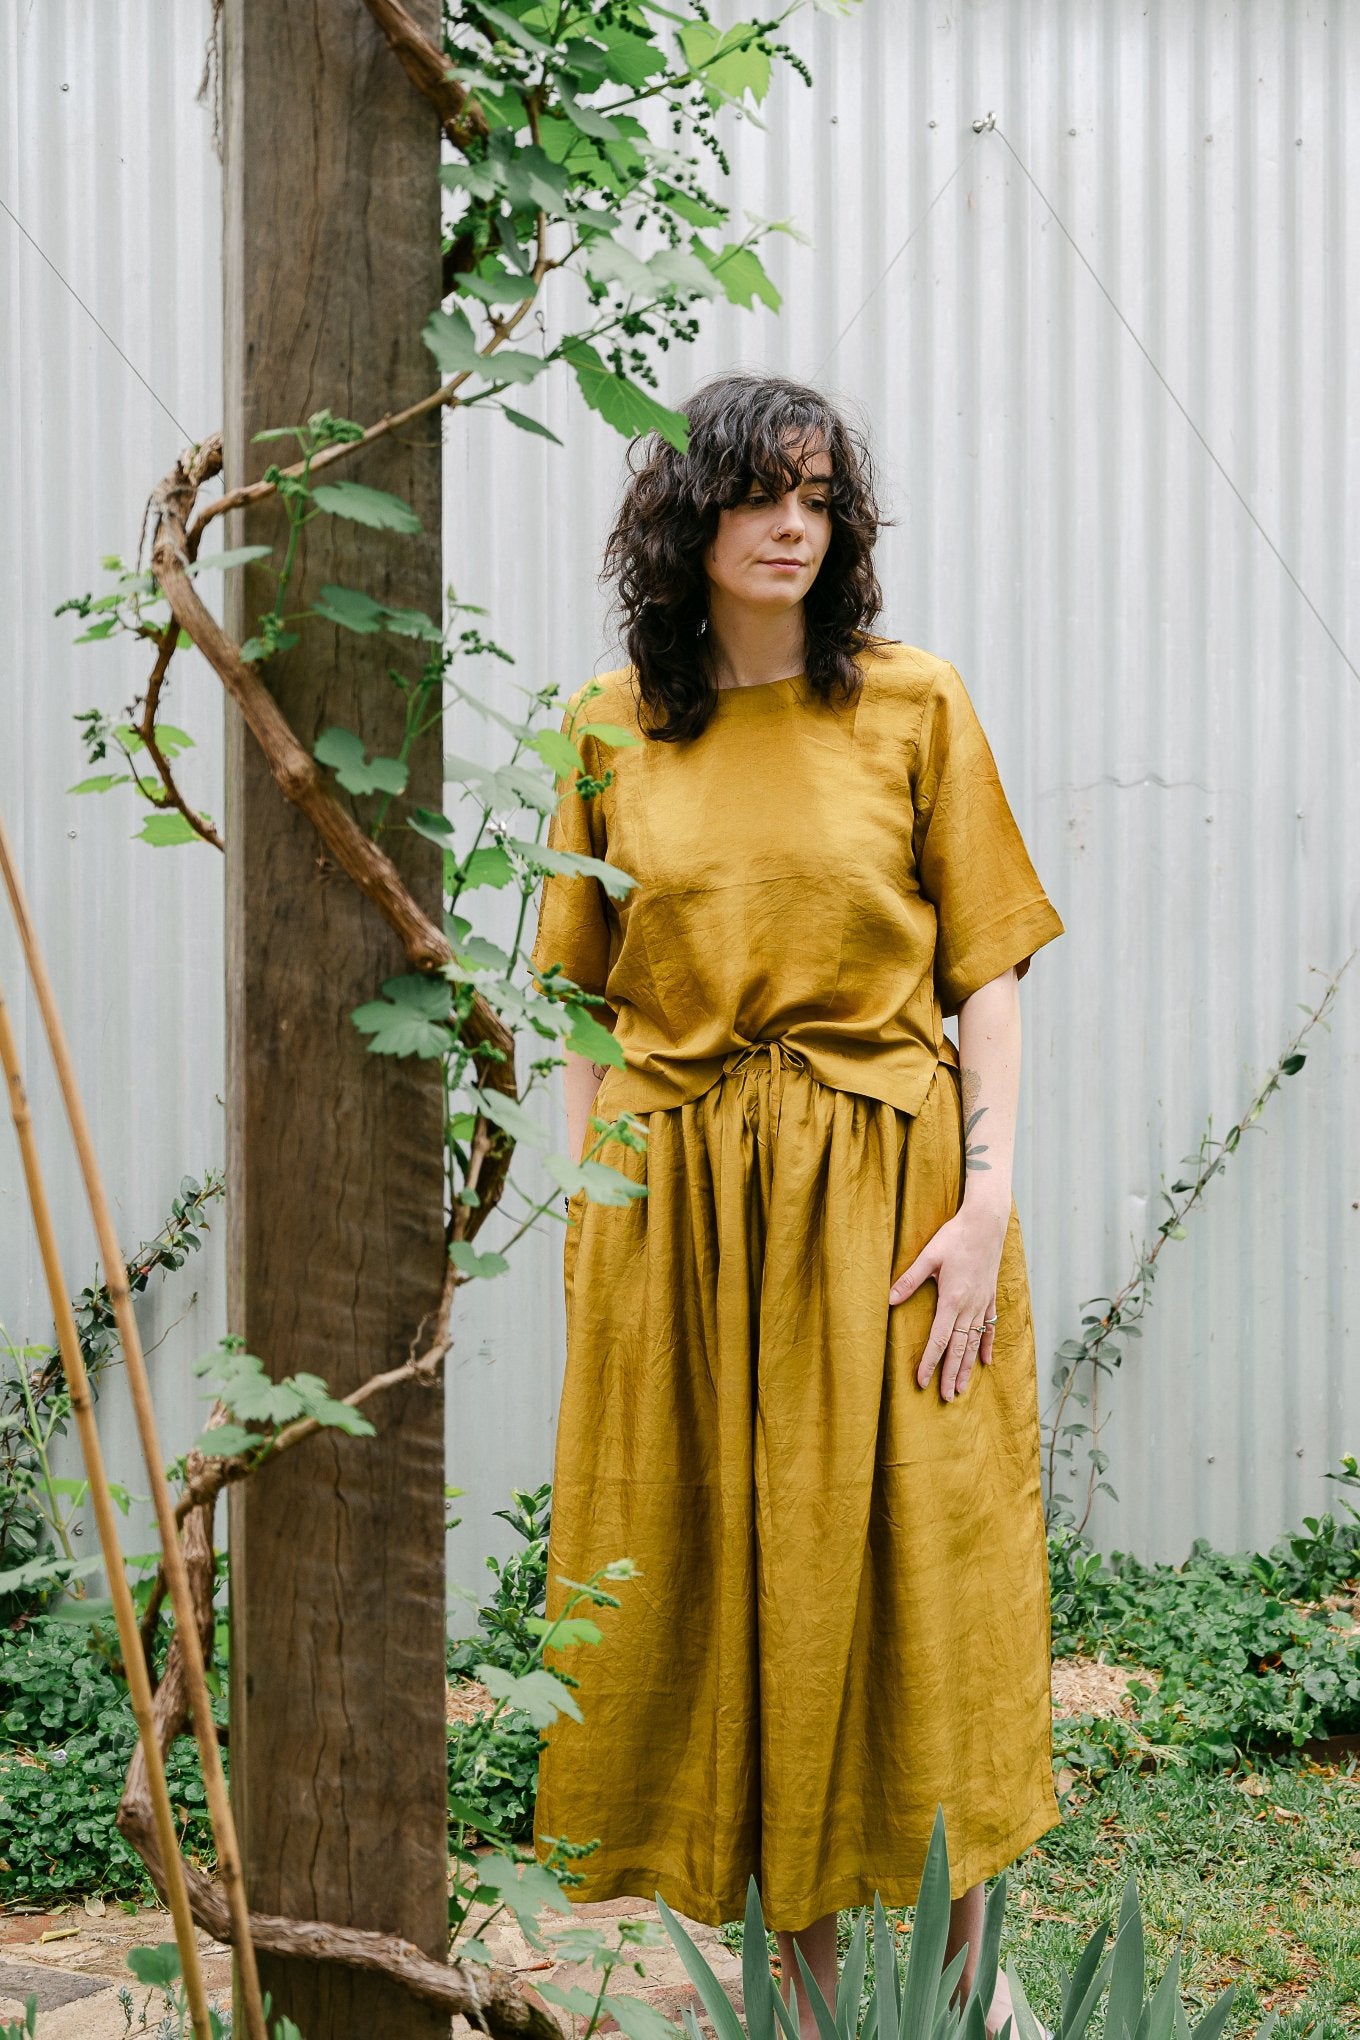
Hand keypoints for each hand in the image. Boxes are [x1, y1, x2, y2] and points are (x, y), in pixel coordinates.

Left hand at [887, 1201, 1006, 1400]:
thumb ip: (909, 1280)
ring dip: (967, 1366)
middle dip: (950, 1374)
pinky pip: (990, 1327)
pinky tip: (986, 1362)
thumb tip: (888, 1299)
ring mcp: (982, 1303)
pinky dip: (987, 1345)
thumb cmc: (955, 1237)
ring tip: (961, 1388)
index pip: (939, 1339)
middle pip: (959, 1348)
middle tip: (945, 1397)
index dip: (930, 1362)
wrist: (986, 1224)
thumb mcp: (928, 1256)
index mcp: (952, 1299)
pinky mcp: (990, 1297)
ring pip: (974, 1343)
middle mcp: (969, 1307)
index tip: (922, 1382)